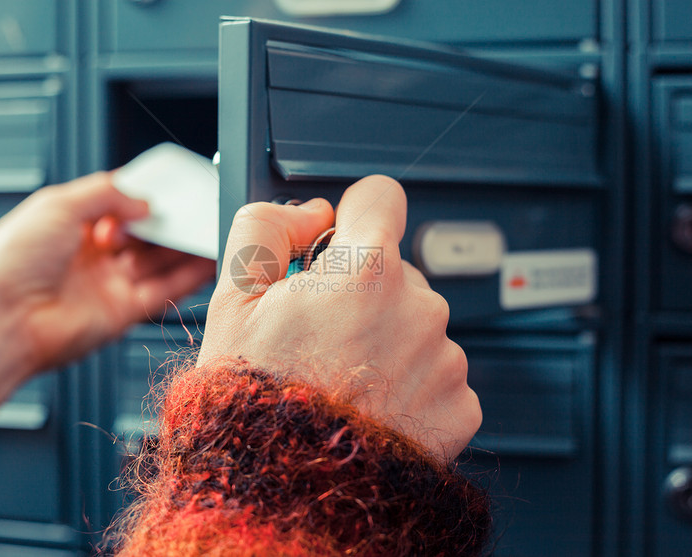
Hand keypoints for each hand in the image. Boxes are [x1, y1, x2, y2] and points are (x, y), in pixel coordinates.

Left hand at [0, 172, 215, 373]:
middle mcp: (90, 256)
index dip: (143, 196)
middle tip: (192, 207)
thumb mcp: (58, 205)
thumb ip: (107, 194)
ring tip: (208, 227)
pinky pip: (165, 290)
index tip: (170, 187)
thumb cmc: (11, 264)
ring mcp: (107, 284)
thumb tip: (144, 201)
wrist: (2, 321)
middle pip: (142, 234)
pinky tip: (208, 258)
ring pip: (158, 260)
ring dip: (184, 245)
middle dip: (167, 220)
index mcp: (69, 226)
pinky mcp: (123, 312)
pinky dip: (190, 275)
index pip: (117, 205)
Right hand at [197, 175, 479, 458]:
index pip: (381, 197)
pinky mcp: (459, 406)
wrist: (285, 493)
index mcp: (365, 272)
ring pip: (417, 324)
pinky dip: (410, 384)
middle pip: (396, 270)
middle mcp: (417, 309)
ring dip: (387, 340)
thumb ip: (266, 229)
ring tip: (341, 378)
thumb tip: (310, 213)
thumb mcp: (232, 300)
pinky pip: (437, 373)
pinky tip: (371, 406)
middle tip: (319, 334)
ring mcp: (444, 360)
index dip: (353, 214)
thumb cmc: (255, 403)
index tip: (339, 239)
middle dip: (362, 291)